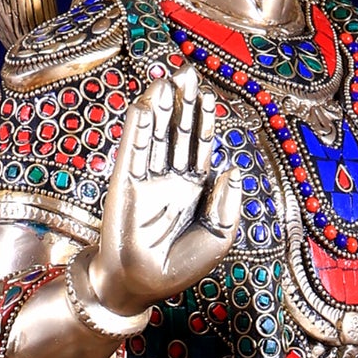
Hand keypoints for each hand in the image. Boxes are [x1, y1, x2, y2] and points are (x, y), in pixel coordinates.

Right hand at [78, 65, 242, 320]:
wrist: (142, 285)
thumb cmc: (180, 266)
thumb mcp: (218, 238)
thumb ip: (227, 204)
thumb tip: (233, 168)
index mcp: (194, 188)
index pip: (200, 146)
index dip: (205, 121)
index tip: (209, 96)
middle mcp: (170, 178)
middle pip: (178, 131)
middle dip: (183, 102)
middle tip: (186, 72)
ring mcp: (146, 178)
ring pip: (155, 134)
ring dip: (161, 107)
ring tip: (167, 79)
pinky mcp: (124, 183)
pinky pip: (133, 149)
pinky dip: (139, 127)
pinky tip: (146, 105)